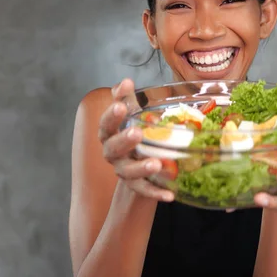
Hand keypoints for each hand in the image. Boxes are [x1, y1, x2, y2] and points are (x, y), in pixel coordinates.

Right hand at [99, 78, 174, 201]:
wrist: (135, 163)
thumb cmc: (132, 132)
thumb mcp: (129, 113)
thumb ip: (125, 97)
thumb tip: (125, 82)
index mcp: (109, 134)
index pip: (106, 124)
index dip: (112, 115)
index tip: (121, 106)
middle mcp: (112, 154)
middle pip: (112, 149)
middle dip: (124, 140)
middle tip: (137, 133)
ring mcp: (123, 171)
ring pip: (127, 171)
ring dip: (141, 167)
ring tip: (156, 163)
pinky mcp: (136, 186)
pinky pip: (145, 190)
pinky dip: (157, 193)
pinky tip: (170, 195)